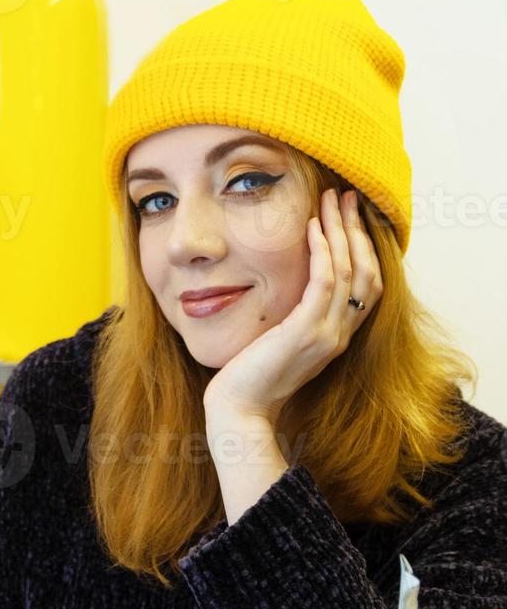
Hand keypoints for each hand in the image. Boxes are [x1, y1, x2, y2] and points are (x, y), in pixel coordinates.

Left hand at [202, 187, 383, 423]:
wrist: (240, 412)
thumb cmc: (251, 376)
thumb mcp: (281, 339)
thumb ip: (294, 315)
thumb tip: (288, 284)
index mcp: (337, 335)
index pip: (368, 283)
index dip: (363, 246)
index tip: (350, 214)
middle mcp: (339, 334)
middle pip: (366, 271)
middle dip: (357, 229)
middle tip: (347, 196)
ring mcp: (326, 334)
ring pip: (348, 271)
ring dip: (341, 230)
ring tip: (330, 200)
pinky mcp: (305, 332)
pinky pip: (324, 283)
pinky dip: (322, 251)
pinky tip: (312, 227)